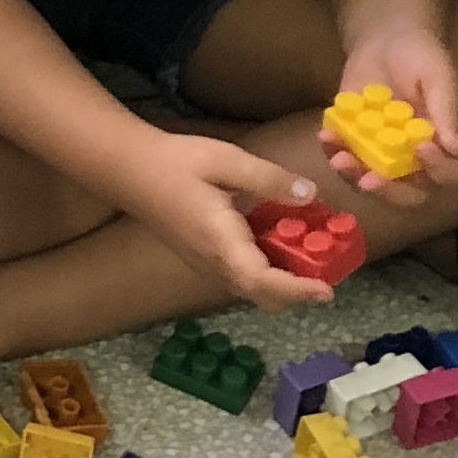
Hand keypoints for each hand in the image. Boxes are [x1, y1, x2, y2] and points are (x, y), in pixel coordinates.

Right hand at [108, 128, 334, 310]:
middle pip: (262, 296)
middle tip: (327, 266)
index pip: (262, 281)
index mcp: (220, 242)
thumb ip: (269, 180)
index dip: (297, 290)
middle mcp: (214, 264)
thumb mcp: (227, 161)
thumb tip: (310, 195)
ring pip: (252, 289)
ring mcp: (206, 265)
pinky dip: (267, 269)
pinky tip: (279, 239)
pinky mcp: (203, 259)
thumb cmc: (176, 163)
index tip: (327, 290)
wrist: (130, 170)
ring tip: (310, 251)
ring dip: (283, 280)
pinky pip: (242, 276)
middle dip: (298, 291)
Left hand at [325, 20, 457, 204]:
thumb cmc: (422, 55)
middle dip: (389, 191)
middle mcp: (417, 158)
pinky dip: (333, 152)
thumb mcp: (439, 75)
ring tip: (339, 157)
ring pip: (372, 182)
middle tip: (369, 180)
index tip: (422, 149)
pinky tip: (325, 137)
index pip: (453, 174)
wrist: (386, 38)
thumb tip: (457, 148)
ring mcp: (384, 154)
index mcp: (446, 143)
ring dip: (354, 176)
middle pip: (410, 193)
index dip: (440, 172)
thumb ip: (447, 110)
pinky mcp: (355, 143)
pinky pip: (344, 158)